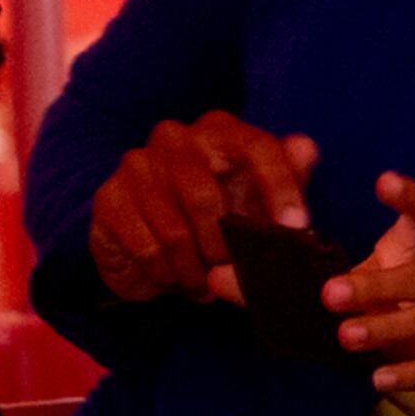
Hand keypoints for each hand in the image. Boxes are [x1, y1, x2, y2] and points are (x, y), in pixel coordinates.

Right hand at [87, 113, 320, 304]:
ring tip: (202, 285)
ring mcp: (137, 165)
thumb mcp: (257, 197)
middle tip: (232, 273)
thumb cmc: (214, 212)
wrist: (145, 236)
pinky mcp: (109, 198)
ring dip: (194, 270)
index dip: (280, 188)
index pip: (258, 148)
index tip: (295, 228)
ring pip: (174, 231)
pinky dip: (166, 274)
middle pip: (205, 198)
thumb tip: (305, 148)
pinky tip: (173, 278)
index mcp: (219, 130)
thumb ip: (287, 175)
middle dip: (224, 248)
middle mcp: (175, 138)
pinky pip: (146, 248)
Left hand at [319, 174, 414, 415]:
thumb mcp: (384, 283)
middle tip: (330, 292)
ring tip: (347, 336)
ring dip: (386, 328)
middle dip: (373, 285)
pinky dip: (410, 374)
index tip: (385, 181)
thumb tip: (244, 275)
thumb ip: (337, 275)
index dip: (410, 198)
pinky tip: (380, 379)